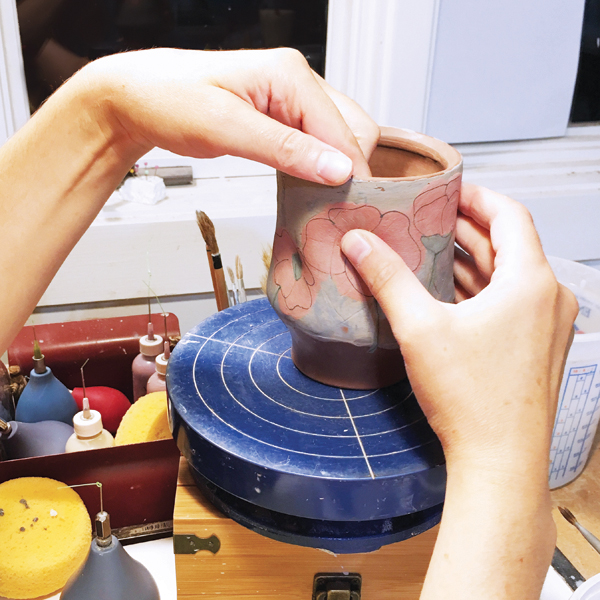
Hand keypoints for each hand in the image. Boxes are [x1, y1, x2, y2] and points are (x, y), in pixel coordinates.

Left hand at [83, 48, 379, 182]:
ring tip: (320, 203)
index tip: (349, 212)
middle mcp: (297, 81)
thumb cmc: (170, 101)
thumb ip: (285, 149)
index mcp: (290, 74)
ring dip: (333, 171)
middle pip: (352, 131)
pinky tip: (306, 186)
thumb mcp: (226, 128)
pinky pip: (315, 142)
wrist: (138, 98)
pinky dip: (316, 166)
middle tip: (333, 210)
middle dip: (349, 171)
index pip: (345, 131)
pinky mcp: (281, 116)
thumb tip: (337, 169)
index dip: (351, 174)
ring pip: (337, 138)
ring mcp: (290, 98)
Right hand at [341, 183, 576, 468]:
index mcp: (530, 283)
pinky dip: (479, 290)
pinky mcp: (533, 349)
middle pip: (507, 245)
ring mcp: (544, 327)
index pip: (509, 216)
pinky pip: (508, 304)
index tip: (449, 190)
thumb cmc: (473, 399)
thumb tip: (359, 243)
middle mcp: (547, 300)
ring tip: (431, 250)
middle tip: (429, 219)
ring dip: (471, 261)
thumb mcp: (421, 328)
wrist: (500, 461)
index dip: (477, 197)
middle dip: (466, 229)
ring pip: (507, 276)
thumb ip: (388, 278)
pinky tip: (446, 293)